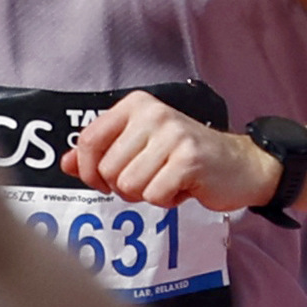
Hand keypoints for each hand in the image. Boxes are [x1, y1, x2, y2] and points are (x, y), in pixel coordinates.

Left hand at [69, 91, 252, 214]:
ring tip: (168, 180)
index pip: (88, 140)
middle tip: (150, 178)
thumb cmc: (186, 156)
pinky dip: (167, 200)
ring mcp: (172, 135)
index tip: (100, 181)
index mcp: (136, 105)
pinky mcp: (189, 159)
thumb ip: (102, 152)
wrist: (240, 164)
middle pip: (108, 169)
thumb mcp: (140, 146)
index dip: (88, 170)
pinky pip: (155, 195)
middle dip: (124, 186)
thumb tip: (66, 163)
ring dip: (147, 194)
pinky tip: (183, 186)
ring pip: (129, 185)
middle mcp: (153, 114)